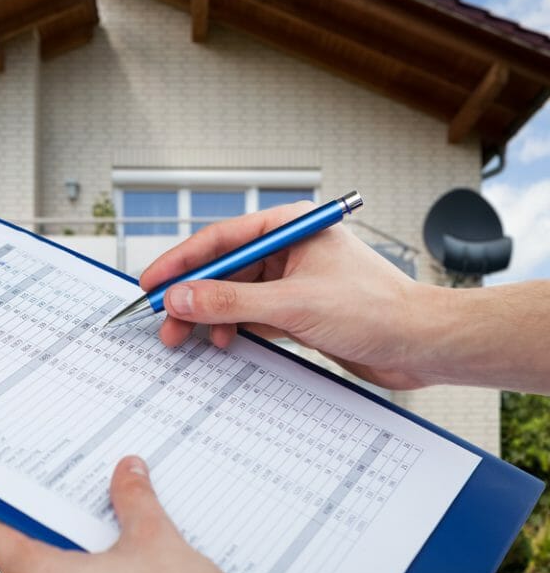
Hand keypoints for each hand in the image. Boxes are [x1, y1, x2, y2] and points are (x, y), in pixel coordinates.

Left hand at [0, 456, 233, 572]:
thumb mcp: (157, 543)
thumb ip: (136, 503)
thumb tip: (128, 473)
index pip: (3, 531)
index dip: (20, 502)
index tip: (40, 483)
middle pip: (33, 552)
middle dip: (64, 522)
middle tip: (88, 492)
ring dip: (84, 552)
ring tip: (115, 522)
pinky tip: (127, 563)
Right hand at [139, 201, 431, 389]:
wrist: (423, 345)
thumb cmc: (377, 310)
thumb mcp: (293, 304)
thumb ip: (231, 301)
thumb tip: (181, 297)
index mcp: (290, 227)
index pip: (221, 239)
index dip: (180, 262)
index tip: (150, 282)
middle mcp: (289, 250)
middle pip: (223, 270)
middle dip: (192, 297)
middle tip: (162, 322)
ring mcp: (293, 281)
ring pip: (235, 296)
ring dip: (210, 317)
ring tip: (187, 340)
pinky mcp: (299, 310)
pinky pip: (252, 316)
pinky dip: (234, 329)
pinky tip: (222, 343)